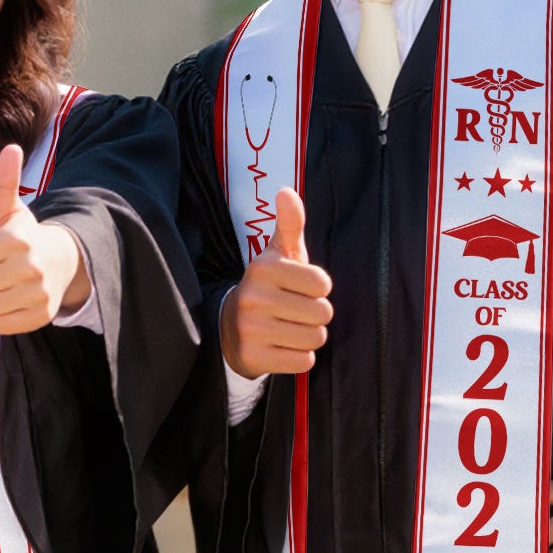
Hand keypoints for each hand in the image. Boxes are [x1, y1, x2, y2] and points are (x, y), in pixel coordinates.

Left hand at [0, 144, 87, 334]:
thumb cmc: (25, 236)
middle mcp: (28, 268)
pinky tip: (10, 300)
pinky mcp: (41, 316)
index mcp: (16, 240)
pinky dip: (0, 316)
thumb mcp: (11, 209)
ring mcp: (37, 294)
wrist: (64, 261)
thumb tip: (10, 147)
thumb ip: (4, 181)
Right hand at [219, 188, 332, 375]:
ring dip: (308, 336)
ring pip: (315, 338)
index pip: (323, 284)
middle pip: (323, 313)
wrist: (229, 328)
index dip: (318, 289)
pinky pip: (303, 361)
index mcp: (263, 268)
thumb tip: (286, 191)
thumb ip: (289, 224)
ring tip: (288, 328)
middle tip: (294, 311)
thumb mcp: (277, 254)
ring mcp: (251, 329)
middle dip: (315, 315)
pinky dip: (298, 357)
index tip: (299, 288)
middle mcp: (253, 297)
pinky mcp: (254, 357)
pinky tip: (281, 346)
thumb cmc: (268, 287)